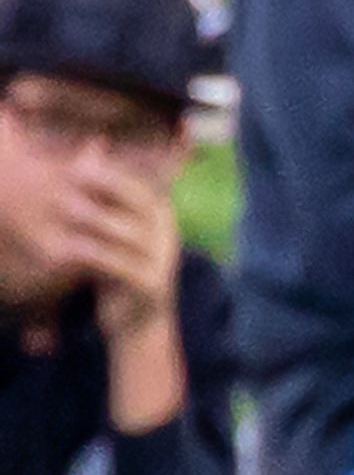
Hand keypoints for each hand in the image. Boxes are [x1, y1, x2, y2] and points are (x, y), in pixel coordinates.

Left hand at [68, 171, 181, 340]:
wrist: (140, 327)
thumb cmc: (119, 275)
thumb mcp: (112, 233)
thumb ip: (104, 197)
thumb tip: (93, 147)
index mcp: (161, 219)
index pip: (139, 187)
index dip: (111, 173)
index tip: (77, 164)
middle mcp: (167, 236)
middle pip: (140, 202)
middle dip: (108, 185)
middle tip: (72, 175)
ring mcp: (162, 261)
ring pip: (131, 232)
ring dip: (96, 218)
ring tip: (65, 209)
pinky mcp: (151, 286)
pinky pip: (120, 266)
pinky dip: (92, 254)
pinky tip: (67, 248)